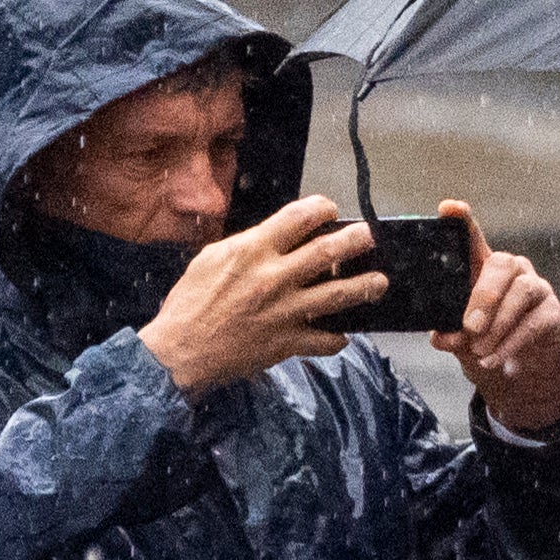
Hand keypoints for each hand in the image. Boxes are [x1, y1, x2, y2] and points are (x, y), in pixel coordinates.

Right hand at [139, 196, 380, 393]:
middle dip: (357, 241)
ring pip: (339, 295)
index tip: (331, 210)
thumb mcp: (212, 258)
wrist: (180, 351)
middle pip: (328, 252)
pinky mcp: (288, 342)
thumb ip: (248, 245)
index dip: (322, 208)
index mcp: (252, 251)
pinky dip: (338, 337)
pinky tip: (343, 332)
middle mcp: (274, 278)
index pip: (298, 217)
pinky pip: (326, 340)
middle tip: (370, 237)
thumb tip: (276, 236)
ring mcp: (285, 312)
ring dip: (365, 286)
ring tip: (380, 281)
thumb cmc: (190, 303)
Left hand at [431, 203, 559, 433]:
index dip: (462, 221)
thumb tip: (441, 337)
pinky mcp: (553, 312)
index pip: (472, 238)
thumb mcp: (461, 341)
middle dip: (484, 296)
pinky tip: (494, 359)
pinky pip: (534, 322)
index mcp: (481, 269)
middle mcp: (512, 272)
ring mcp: (536, 289)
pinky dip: (511, 343)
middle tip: (469, 327)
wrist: (519, 375)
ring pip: (522, 290)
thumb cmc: (485, 344)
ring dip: (499, 322)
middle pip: (502, 263)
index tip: (449, 209)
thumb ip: (451, 335)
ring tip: (480, 350)